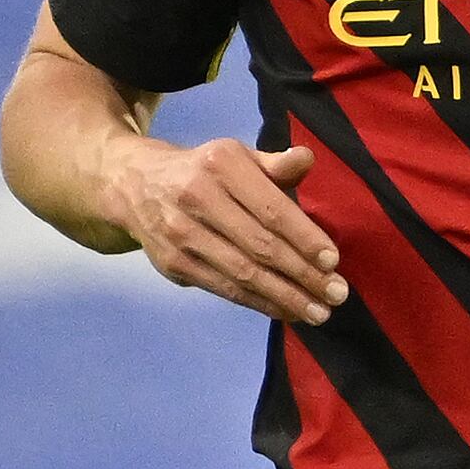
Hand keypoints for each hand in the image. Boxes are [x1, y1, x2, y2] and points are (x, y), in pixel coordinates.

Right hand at [103, 135, 346, 324]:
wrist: (133, 184)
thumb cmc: (202, 171)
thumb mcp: (235, 156)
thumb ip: (273, 164)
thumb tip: (306, 160)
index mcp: (221, 165)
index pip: (270, 208)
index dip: (303, 237)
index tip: (333, 260)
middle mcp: (198, 198)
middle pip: (259, 246)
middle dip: (303, 274)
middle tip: (337, 294)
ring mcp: (182, 234)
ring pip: (242, 273)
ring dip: (285, 297)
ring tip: (318, 312)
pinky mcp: (174, 264)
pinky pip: (224, 289)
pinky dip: (258, 303)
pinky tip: (286, 311)